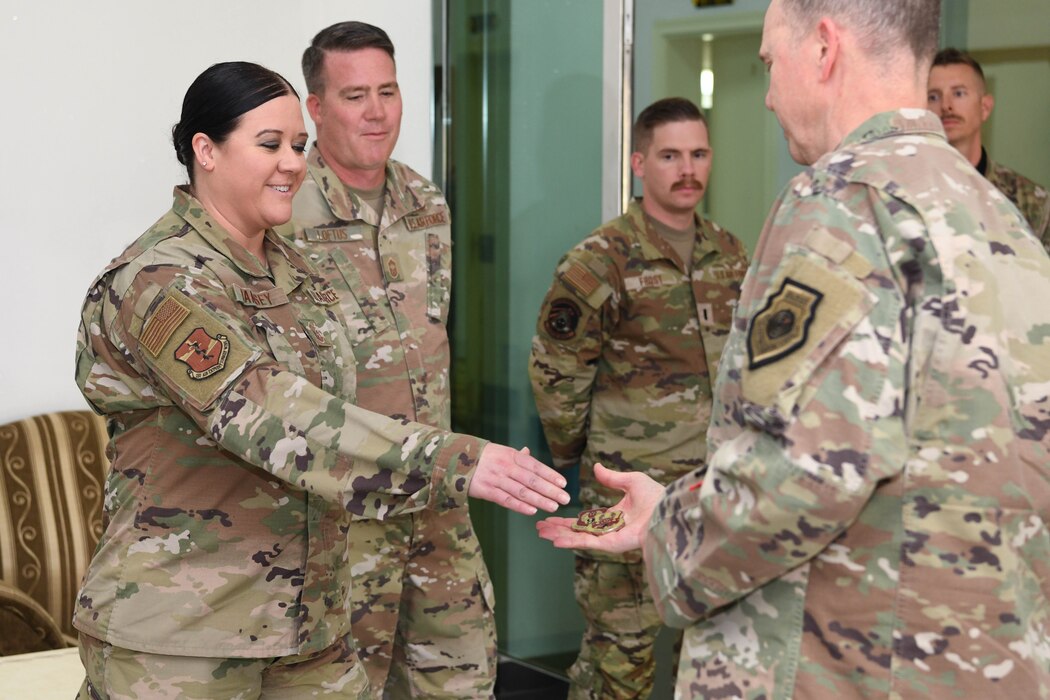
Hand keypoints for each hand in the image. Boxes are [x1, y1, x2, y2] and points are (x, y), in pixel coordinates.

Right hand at [469, 445, 569, 514]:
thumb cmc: (483, 456)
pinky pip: (505, 500)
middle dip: (550, 490)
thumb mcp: (500, 451)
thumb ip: (516, 455)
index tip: (564, 484)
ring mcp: (496, 479)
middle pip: (532, 480)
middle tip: (565, 499)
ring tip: (553, 506)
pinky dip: (519, 506)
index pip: (536, 466)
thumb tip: (529, 453)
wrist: (455, 459)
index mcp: (511, 455)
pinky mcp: (486, 491)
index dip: (550, 475)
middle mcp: (506, 467)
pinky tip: (532, 511)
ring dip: (539, 500)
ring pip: (521, 491)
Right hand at [536, 463, 664, 553]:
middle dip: (558, 529)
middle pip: (577, 530)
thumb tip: (597, 466)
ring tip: (541, 533)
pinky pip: (587, 543)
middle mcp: (609, 530)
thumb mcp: (630, 481)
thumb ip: (611, 478)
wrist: (667, 509)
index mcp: (614, 517)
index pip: (585, 520)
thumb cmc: (655, 496)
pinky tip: (555, 540)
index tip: (551, 517)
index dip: (568, 519)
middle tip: (539, 527)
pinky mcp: (611, 545)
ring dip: (559, 535)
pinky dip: (570, 541)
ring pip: (578, 538)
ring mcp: (609, 538)